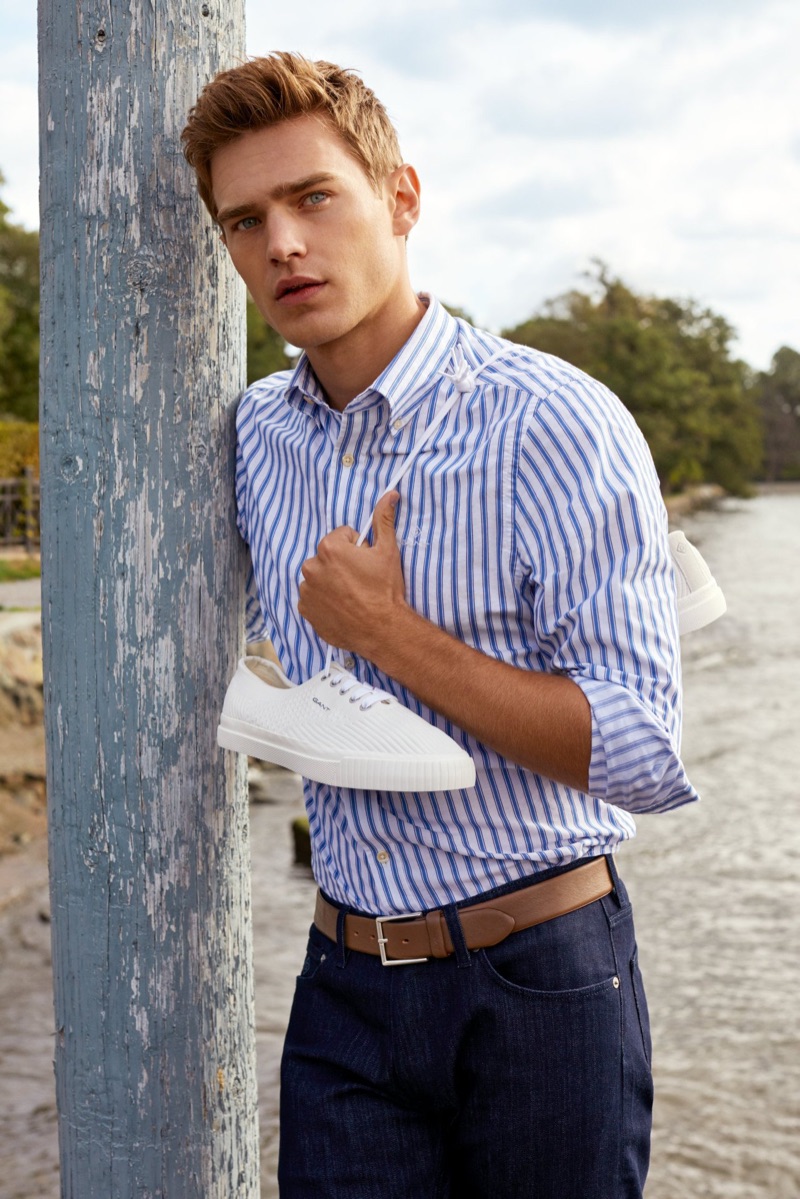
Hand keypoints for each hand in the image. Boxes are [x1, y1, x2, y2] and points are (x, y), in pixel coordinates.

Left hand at [297, 491, 406, 655]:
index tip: (366, 563)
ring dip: (331, 582)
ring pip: (319, 577)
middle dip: (341, 564)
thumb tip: (389, 495)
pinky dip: (324, 601)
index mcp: (329, 548)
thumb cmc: (385, 589)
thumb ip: (383, 520)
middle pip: (327, 556)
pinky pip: (313, 598)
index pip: (341, 536)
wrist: (383, 629)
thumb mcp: (388, 551)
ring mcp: (307, 590)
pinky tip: (342, 607)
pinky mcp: (306, 610)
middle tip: (360, 580)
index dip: (357, 548)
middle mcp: (311, 567)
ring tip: (352, 596)